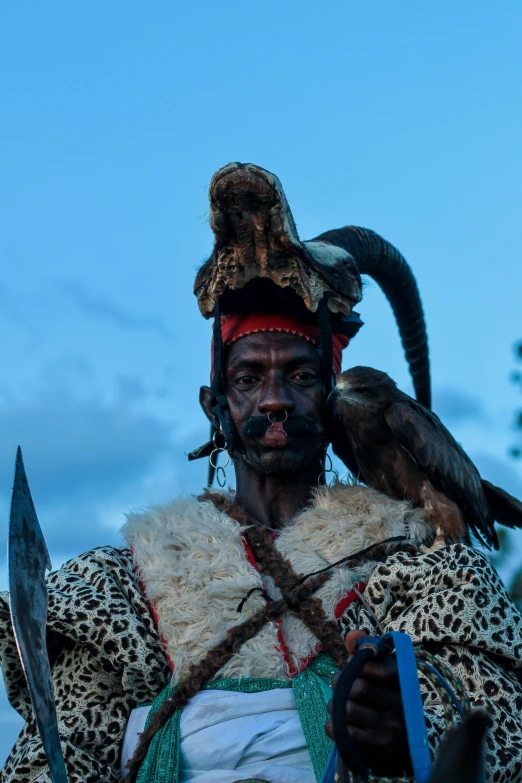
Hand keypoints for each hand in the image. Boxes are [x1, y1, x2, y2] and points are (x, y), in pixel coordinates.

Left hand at [325, 630, 411, 776]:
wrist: (389, 742)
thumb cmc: (378, 697)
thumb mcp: (374, 671)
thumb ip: (363, 650)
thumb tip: (352, 636)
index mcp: (402, 681)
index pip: (383, 669)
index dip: (360, 665)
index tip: (353, 665)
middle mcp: (401, 705)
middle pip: (359, 688)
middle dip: (340, 683)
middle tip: (339, 685)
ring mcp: (392, 728)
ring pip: (346, 709)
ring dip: (334, 705)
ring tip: (339, 705)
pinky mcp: (378, 747)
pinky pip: (340, 730)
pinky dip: (332, 724)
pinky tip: (338, 724)